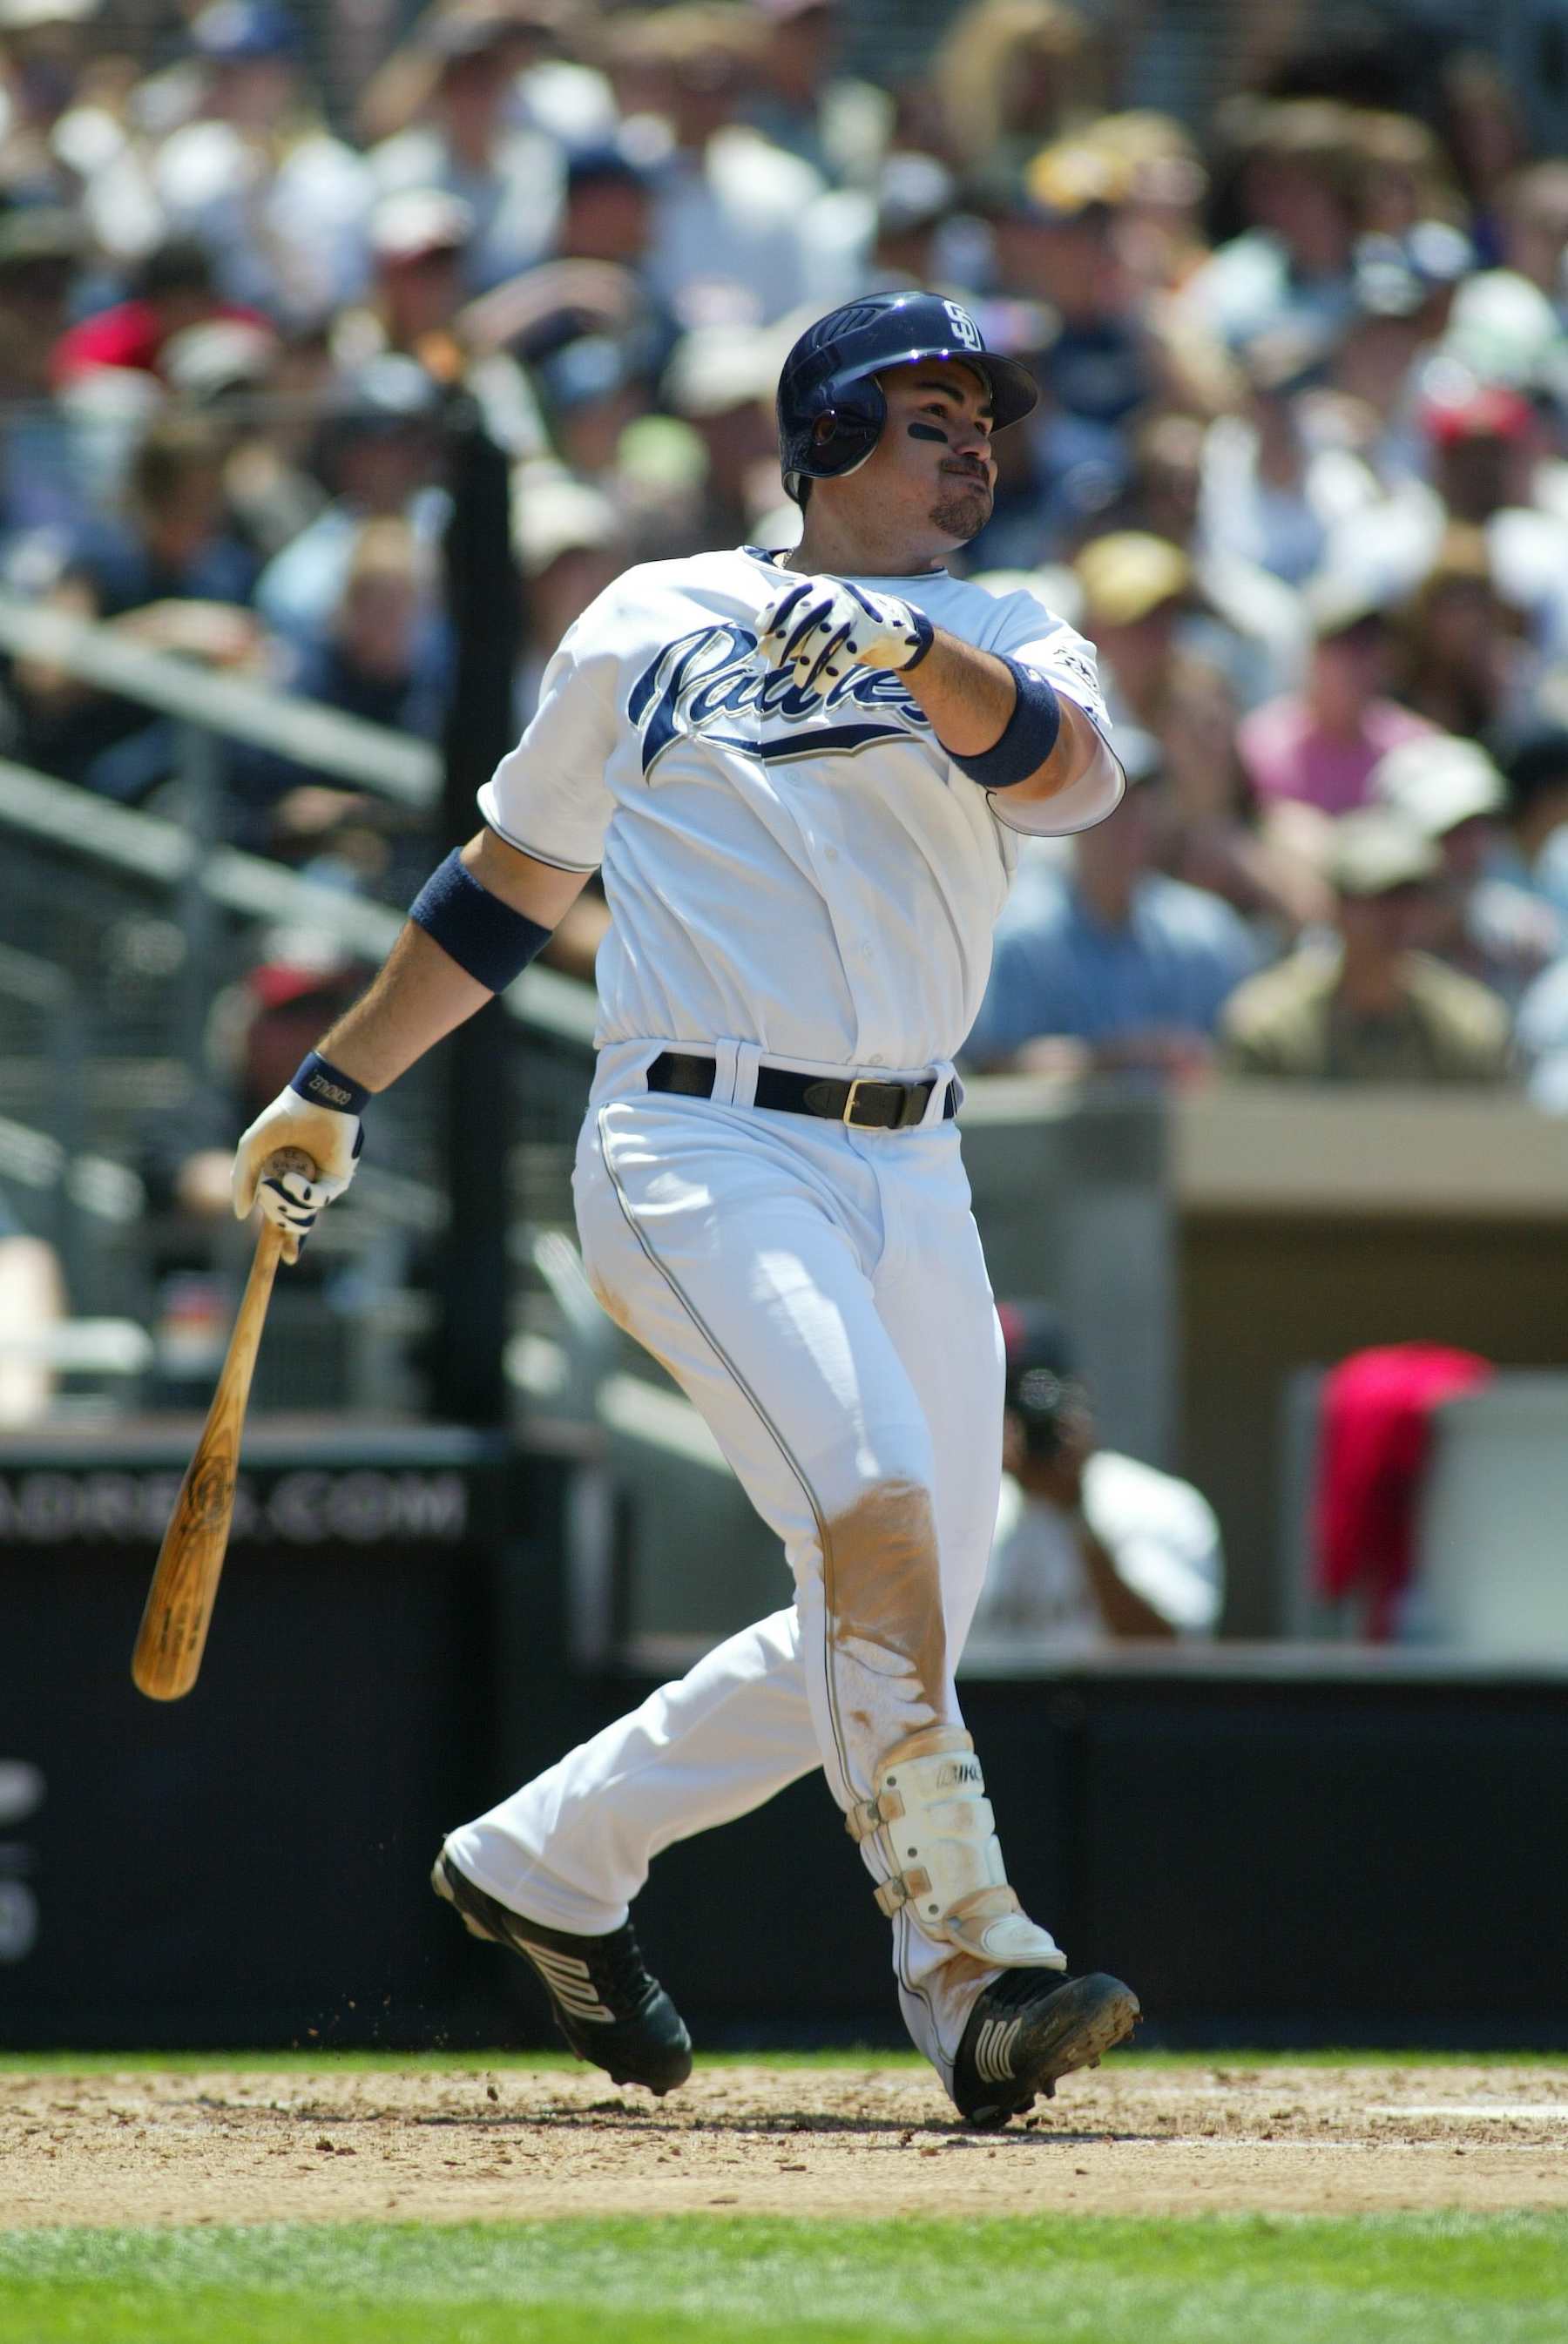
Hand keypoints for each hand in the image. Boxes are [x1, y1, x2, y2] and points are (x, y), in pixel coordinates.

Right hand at [231, 1075, 361, 1264]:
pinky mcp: (337, 1180)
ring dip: (286, 1207)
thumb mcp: (252, 1148)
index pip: (283, 1217)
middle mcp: (303, 1186)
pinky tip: (293, 1179)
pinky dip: (302, 1194)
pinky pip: (318, 1201)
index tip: (288, 1259)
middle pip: (289, 1221)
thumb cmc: (283, 1118)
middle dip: (276, 1214)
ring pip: (303, 1217)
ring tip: (279, 1183)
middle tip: (270, 1191)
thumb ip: (242, 1180)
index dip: (285, 1240)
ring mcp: (320, 1184)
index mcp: (282, 1180)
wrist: (316, 1100)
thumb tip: (239, 1214)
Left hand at [756, 575, 933, 691]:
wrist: (895, 631)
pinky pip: (846, 654)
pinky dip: (829, 674)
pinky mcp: (873, 630)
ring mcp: (857, 609)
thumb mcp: (819, 627)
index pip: (791, 593)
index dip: (774, 611)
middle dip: (785, 639)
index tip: (762, 632)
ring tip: (798, 682)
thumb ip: (793, 634)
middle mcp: (838, 592)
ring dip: (807, 662)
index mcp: (822, 586)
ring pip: (824, 635)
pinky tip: (820, 688)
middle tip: (774, 663)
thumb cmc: (847, 630)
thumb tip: (763, 649)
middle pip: (805, 614)